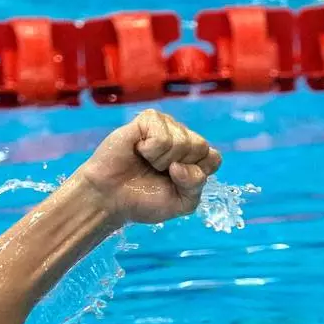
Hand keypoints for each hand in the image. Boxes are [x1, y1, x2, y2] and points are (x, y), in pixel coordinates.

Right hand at [77, 109, 222, 224]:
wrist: (110, 198)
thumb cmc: (144, 200)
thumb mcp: (180, 203)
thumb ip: (194, 186)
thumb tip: (181, 165)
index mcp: (194, 158)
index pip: (214, 158)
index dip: (196, 174)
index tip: (176, 182)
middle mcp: (183, 139)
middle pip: (201, 146)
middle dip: (179, 167)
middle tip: (158, 172)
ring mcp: (166, 126)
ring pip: (182, 141)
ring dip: (161, 160)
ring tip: (146, 162)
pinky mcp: (148, 119)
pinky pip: (162, 134)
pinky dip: (150, 149)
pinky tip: (139, 150)